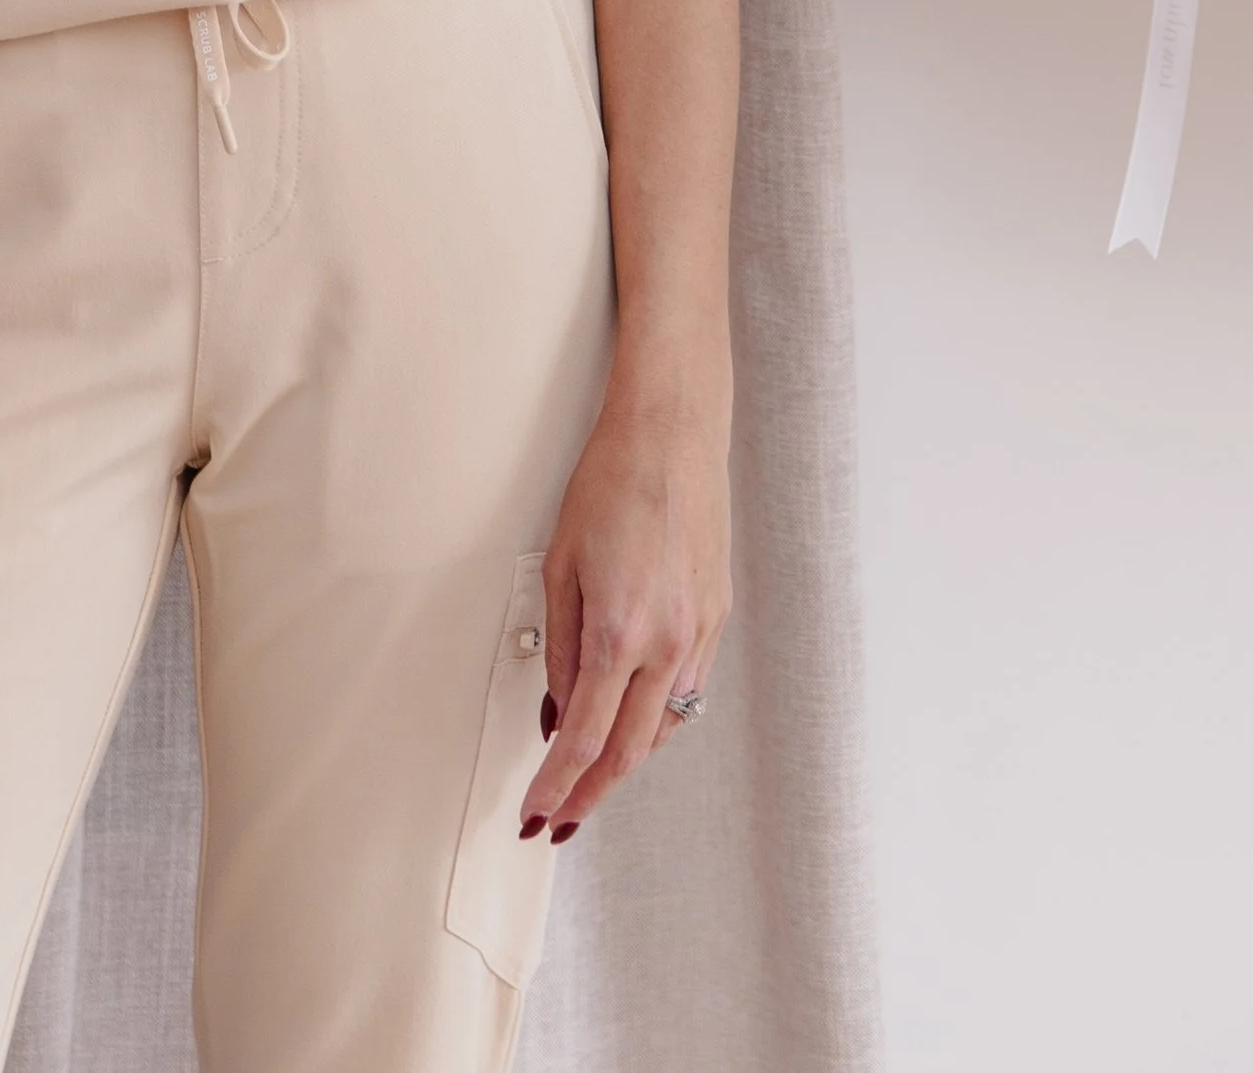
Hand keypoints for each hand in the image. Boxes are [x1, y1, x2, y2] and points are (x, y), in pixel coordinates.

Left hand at [519, 381, 731, 840]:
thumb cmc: (610, 483)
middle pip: (630, 751)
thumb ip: (562, 648)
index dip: (557, 786)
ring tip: (588, 777)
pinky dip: (657, 719)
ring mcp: (700, 633)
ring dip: (626, 761)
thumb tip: (557, 711)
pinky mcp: (717, 616)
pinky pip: (687, 690)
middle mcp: (669, 643)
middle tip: (560, 818)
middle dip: (591, 794)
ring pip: (665, 728)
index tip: (536, 815)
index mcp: (621, 632)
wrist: (673, 433)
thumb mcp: (561, 564)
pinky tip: (634, 720)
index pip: (583, 738)